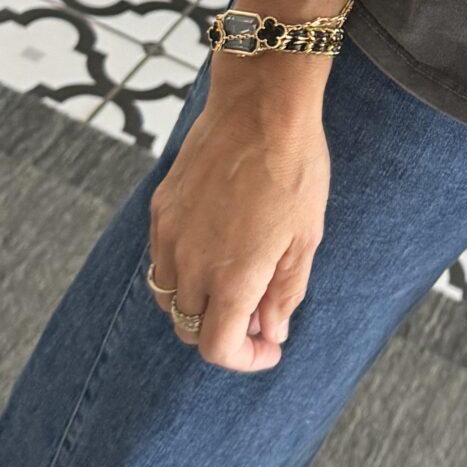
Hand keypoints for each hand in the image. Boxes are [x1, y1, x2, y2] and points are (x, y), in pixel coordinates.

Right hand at [148, 78, 329, 371]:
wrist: (260, 106)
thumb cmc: (294, 168)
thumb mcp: (305, 238)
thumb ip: (284, 294)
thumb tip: (270, 333)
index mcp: (232, 275)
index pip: (217, 347)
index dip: (243, 360)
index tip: (268, 348)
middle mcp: (191, 262)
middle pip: (188, 327)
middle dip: (222, 333)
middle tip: (257, 316)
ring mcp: (169, 234)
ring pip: (169, 296)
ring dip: (198, 303)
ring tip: (236, 281)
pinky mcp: (160, 209)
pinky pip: (161, 259)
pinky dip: (185, 271)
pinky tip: (217, 247)